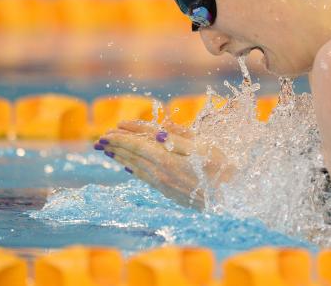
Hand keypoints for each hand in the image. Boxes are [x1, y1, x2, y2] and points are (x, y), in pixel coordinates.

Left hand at [95, 120, 232, 209]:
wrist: (230, 199)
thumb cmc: (222, 169)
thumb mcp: (204, 147)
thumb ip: (179, 138)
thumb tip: (157, 131)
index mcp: (167, 159)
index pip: (138, 145)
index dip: (122, 138)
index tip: (108, 132)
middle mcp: (161, 173)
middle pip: (133, 156)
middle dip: (116, 147)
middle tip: (100, 140)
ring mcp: (163, 185)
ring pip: (136, 168)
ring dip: (121, 158)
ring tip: (109, 152)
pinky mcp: (168, 192)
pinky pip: (144, 179)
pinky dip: (133, 170)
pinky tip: (129, 168)